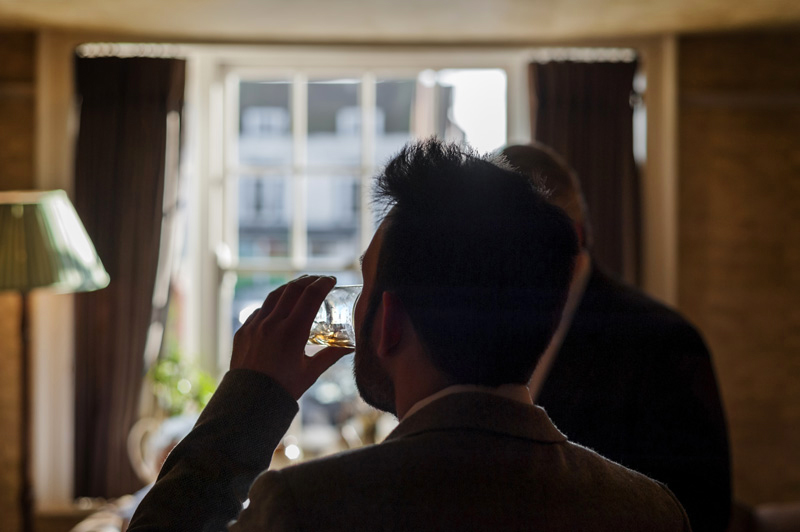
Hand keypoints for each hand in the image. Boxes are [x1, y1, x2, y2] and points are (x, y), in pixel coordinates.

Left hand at [230, 275, 352, 399]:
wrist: (249, 403)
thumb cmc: (283, 389)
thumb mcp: (311, 372)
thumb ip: (331, 355)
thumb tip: (351, 346)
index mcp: (292, 332)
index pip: (311, 296)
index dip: (323, 284)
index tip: (332, 280)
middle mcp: (272, 323)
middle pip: (293, 290)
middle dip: (308, 281)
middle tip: (319, 280)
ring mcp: (255, 325)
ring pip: (274, 296)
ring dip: (289, 288)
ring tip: (300, 287)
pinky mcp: (243, 331)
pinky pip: (259, 310)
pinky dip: (272, 304)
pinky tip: (279, 308)